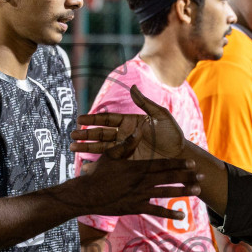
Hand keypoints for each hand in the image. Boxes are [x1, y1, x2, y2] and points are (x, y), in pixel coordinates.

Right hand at [71, 134, 200, 220]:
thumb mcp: (111, 154)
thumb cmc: (98, 173)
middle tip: (202, 176)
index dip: (179, 164)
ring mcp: (140, 195)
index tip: (192, 162)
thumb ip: (126, 143)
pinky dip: (169, 213)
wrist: (87, 194)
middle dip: (187, 176)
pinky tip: (182, 216)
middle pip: (169, 178)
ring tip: (198, 191)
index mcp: (138, 167)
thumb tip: (138, 129)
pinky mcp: (136, 207)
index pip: (163, 165)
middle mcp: (142, 181)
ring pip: (166, 193)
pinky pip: (156, 211)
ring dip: (183, 192)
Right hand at [72, 86, 187, 162]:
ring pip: (102, 147)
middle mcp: (125, 135)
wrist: (180, 156)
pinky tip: (86, 163)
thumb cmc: (172, 134)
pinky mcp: (128, 162)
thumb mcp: (160, 116)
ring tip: (72, 147)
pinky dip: (98, 162)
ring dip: (87, 147)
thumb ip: (145, 103)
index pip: (107, 120)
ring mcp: (125, 149)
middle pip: (101, 134)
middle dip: (86, 135)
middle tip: (71, 136)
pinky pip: (110, 161)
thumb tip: (132, 87)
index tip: (80, 120)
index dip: (93, 120)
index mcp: (130, 122)